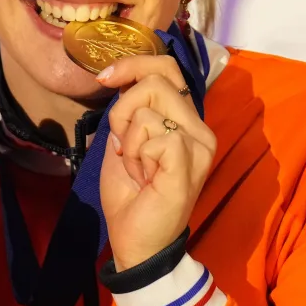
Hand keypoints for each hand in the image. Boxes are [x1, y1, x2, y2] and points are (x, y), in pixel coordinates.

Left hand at [97, 54, 216, 270]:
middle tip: (125, 148)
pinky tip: (145, 178)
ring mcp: (199, 145)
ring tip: (138, 168)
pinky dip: (137, 156)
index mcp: (186, 121)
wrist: (137, 241)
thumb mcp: (123, 141)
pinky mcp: (190, 160)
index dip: (133, 64)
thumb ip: (129, 110)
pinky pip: (153, 135)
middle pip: (154, 81)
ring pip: (147, 109)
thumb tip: (119, 78)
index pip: (167, 67)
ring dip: (129, 141)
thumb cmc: (131, 196)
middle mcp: (200, 129)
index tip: (105, 79)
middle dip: (123, 112)